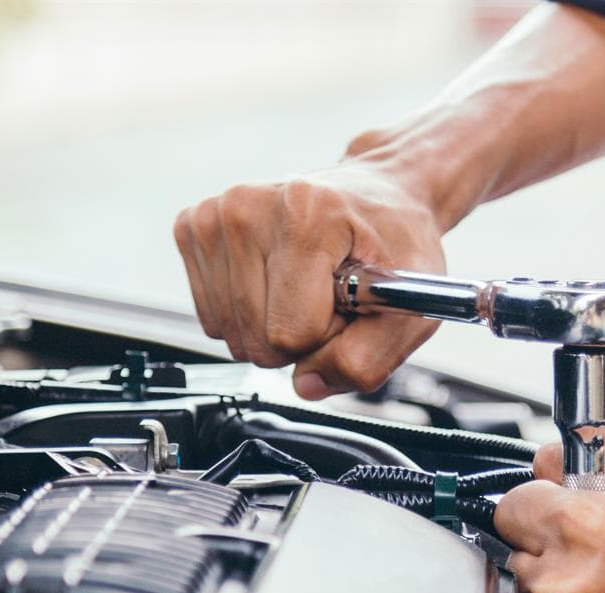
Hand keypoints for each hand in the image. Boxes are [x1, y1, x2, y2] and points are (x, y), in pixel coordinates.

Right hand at [174, 159, 443, 398]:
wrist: (378, 195)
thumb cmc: (396, 241)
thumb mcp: (410, 303)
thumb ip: (367, 358)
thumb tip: (306, 384)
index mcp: (307, 212)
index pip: (291, 333)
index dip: (329, 335)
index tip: (349, 300)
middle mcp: (248, 205)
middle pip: (257, 339)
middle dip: (301, 335)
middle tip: (330, 293)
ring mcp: (214, 216)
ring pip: (231, 334)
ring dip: (274, 326)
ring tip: (307, 284)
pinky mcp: (193, 229)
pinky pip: (213, 318)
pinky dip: (248, 313)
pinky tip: (277, 278)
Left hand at [495, 436, 604, 592]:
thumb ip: (595, 448)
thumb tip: (555, 458)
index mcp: (581, 523)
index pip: (516, 492)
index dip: (546, 489)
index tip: (567, 495)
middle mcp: (561, 576)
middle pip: (510, 535)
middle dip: (542, 526)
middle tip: (584, 530)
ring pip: (523, 574)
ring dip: (549, 565)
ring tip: (598, 565)